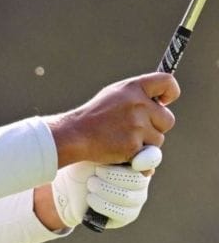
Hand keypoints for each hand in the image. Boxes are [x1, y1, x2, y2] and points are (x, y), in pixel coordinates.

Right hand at [45, 73, 177, 166]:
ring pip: (158, 140)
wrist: (72, 136)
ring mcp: (137, 126)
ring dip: (145, 144)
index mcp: (133, 88)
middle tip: (134, 130)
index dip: (171, 92)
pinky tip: (121, 153)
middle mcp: (138, 104)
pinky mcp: (133, 146)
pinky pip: (147, 157)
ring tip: (121, 141)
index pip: (167, 82)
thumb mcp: (114, 95)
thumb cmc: (92, 117)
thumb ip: (138, 96)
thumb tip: (163, 104)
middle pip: (167, 119)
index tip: (164, 101)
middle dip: (155, 127)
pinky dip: (138, 160)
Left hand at [50, 145, 161, 229]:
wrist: (67, 187)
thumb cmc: (83, 164)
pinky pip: (121, 212)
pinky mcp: (127, 215)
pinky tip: (90, 197)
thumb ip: (114, 146)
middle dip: (113, 175)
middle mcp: (142, 179)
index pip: (152, 158)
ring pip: (128, 196)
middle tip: (96, 171)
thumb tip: (133, 145)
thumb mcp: (95, 150)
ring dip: (105, 189)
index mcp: (140, 159)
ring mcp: (136, 198)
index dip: (146, 159)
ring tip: (91, 183)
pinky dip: (102, 204)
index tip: (134, 161)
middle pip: (137, 179)